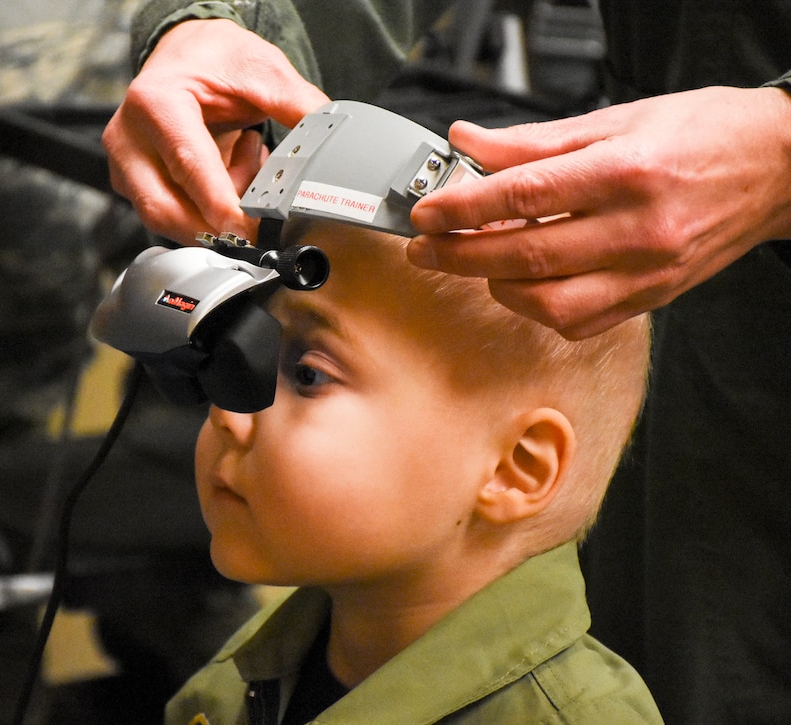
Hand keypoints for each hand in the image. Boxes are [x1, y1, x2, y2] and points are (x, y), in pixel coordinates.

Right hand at [103, 19, 329, 244]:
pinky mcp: (129, 181)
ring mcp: (123, 163)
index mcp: (156, 102)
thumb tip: (331, 146)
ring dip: (212, 215)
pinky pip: (167, 213)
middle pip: (165, 208)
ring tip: (245, 167)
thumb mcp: (265, 72)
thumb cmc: (218, 59)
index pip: (189, 168)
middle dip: (214, 227)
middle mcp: (128, 136)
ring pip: (165, 217)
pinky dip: (203, 209)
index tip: (250, 231)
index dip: (220, 206)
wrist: (189, 51)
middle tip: (256, 229)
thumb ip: (299, 109)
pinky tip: (229, 173)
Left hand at [407, 86, 790, 338]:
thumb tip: (468, 142)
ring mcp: (646, 272)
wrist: (778, 167)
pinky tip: (522, 281)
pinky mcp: (651, 298)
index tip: (425, 212)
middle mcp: (637, 229)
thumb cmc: (702, 135)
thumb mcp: (616, 120)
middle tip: (424, 247)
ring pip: (548, 301)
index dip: (463, 207)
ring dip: (496, 284)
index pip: (524, 194)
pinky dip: (536, 307)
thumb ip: (535, 141)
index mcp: (625, 171)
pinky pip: (578, 322)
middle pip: (526, 254)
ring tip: (474, 260)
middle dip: (459, 254)